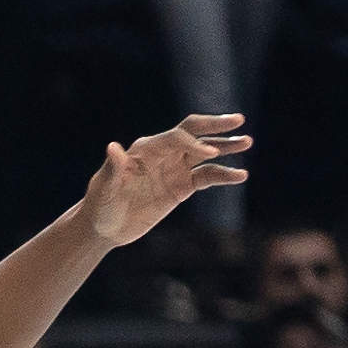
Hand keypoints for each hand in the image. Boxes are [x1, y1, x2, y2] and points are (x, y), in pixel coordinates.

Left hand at [81, 114, 251, 246]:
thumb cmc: (100, 204)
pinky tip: (241, 175)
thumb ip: (113, 168)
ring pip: (205, 153)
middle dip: (215, 126)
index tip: (208, 153)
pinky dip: (223, 175)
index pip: (175, 138)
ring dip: (225, 147)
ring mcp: (174, 169)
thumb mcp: (104, 188)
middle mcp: (163, 154)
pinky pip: (206, 177)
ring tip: (247, 142)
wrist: (103, 227)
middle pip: (193, 133)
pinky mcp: (181, 187)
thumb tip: (113, 147)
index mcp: (146, 149)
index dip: (192, 143)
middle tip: (238, 120)